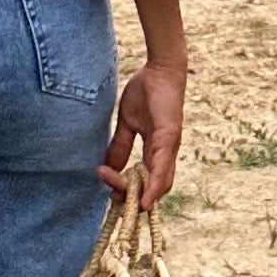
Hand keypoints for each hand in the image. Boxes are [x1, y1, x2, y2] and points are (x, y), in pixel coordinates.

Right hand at [102, 57, 186, 206]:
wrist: (160, 68)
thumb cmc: (146, 91)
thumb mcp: (127, 123)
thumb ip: (120, 145)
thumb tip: (108, 166)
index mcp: (155, 151)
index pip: (144, 180)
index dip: (128, 190)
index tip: (106, 187)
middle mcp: (165, 153)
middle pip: (154, 188)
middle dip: (133, 199)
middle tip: (112, 196)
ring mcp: (169, 146)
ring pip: (161, 183)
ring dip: (143, 197)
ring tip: (129, 207)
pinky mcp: (170, 136)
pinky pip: (162, 167)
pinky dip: (155, 186)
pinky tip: (144, 199)